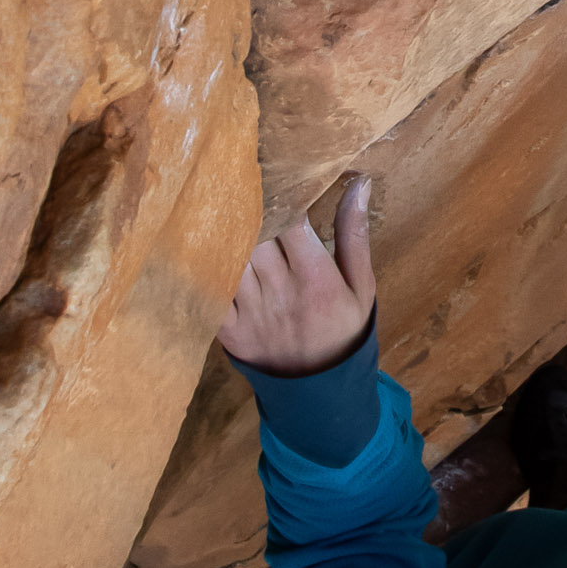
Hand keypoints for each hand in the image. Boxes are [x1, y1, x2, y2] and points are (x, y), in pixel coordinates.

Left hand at [219, 176, 375, 374]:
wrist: (322, 390)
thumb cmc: (344, 330)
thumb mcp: (361, 286)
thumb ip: (354, 235)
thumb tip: (359, 184)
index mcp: (316, 278)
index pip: (288, 220)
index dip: (276, 194)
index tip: (271, 177)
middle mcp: (281, 293)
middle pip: (252, 234)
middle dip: (246, 210)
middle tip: (238, 187)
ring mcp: (252, 313)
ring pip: (227, 256)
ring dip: (223, 234)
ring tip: (219, 212)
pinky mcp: (229, 331)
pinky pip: (209, 291)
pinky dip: (205, 268)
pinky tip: (205, 250)